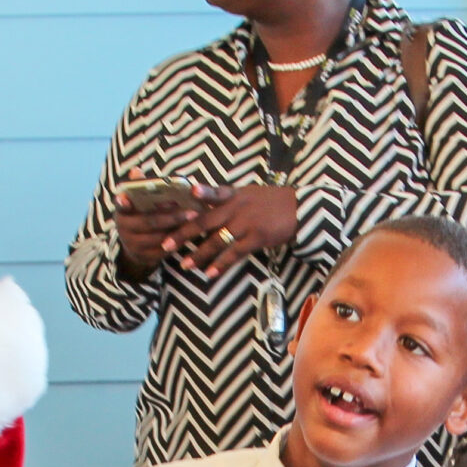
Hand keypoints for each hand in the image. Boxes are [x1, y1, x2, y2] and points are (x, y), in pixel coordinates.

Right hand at [111, 169, 212, 278]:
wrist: (136, 246)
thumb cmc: (142, 215)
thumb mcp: (138, 202)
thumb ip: (139, 187)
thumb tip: (136, 171)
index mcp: (121, 210)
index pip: (120, 204)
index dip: (122, 201)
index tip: (125, 197)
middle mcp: (123, 228)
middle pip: (149, 222)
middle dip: (172, 216)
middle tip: (192, 211)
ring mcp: (133, 244)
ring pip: (159, 237)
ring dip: (178, 229)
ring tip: (195, 221)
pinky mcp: (145, 257)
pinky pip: (164, 250)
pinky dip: (177, 242)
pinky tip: (190, 234)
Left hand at [168, 184, 298, 278]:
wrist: (300, 209)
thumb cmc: (271, 202)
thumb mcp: (248, 194)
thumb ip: (227, 198)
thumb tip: (204, 201)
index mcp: (233, 194)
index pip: (212, 193)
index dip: (197, 195)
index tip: (178, 201)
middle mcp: (236, 207)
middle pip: (204, 221)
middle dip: (183, 234)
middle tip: (166, 245)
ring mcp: (245, 223)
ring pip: (216, 240)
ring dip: (199, 254)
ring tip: (185, 265)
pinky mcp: (256, 238)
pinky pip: (234, 253)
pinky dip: (221, 264)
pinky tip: (210, 273)